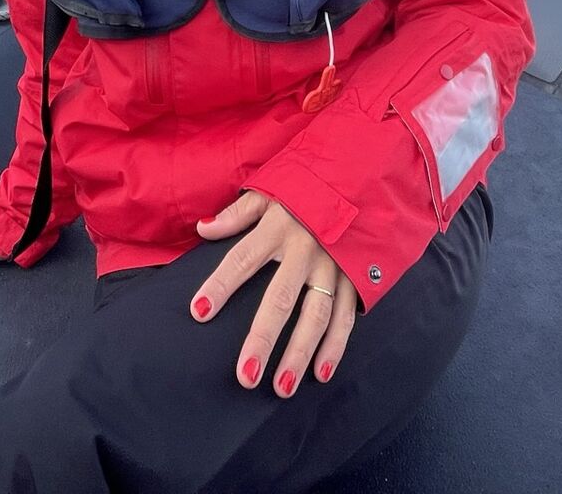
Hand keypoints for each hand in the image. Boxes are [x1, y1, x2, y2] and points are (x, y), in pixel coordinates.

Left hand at [191, 191, 356, 395]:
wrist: (363, 174)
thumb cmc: (307, 185)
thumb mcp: (270, 188)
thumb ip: (237, 213)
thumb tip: (203, 229)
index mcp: (277, 226)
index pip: (241, 260)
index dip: (220, 286)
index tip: (198, 312)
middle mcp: (305, 249)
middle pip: (280, 299)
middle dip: (263, 339)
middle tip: (245, 375)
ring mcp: (333, 265)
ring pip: (316, 316)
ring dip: (299, 353)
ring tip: (281, 387)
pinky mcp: (355, 276)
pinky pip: (345, 316)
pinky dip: (335, 346)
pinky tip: (321, 373)